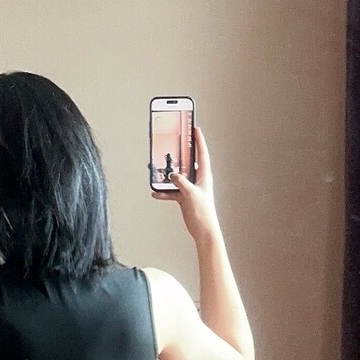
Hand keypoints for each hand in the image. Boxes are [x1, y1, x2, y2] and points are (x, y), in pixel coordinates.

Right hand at [168, 126, 219, 243]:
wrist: (203, 230)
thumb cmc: (203, 212)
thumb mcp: (191, 194)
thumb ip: (181, 182)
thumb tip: (172, 175)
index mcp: (204, 176)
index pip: (202, 153)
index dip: (199, 140)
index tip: (195, 128)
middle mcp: (198, 180)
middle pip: (188, 162)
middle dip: (179, 154)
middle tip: (172, 144)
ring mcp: (190, 188)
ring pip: (177, 177)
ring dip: (167, 175)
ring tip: (157, 170)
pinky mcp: (184, 197)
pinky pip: (172, 191)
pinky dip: (164, 191)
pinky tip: (155, 192)